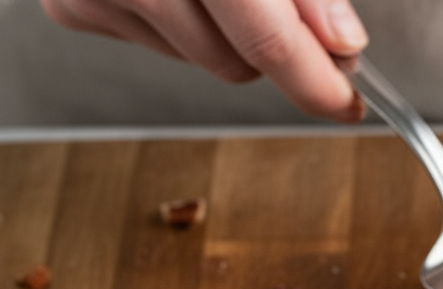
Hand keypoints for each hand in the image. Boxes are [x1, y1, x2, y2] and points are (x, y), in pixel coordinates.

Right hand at [40, 0, 368, 120]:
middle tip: (287, 10)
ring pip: (198, 58)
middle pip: (235, 62)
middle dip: (272, 46)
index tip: (347, 103)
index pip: (268, 41)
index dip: (316, 83)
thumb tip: (341, 42)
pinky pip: (153, 41)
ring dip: (223, 31)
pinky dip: (177, 17)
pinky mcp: (74, 5)